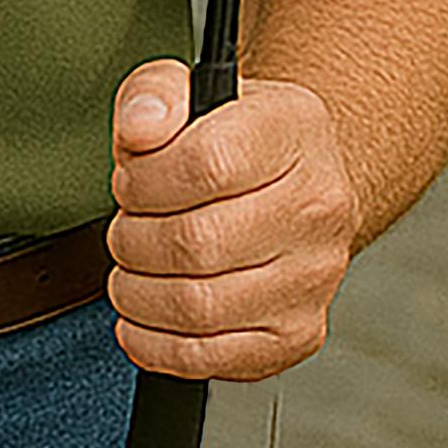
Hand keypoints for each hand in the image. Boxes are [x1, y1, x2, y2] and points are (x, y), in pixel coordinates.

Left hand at [106, 59, 357, 381]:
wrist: (294, 184)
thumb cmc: (230, 138)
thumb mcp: (190, 90)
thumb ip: (153, 94)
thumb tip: (139, 130)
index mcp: (294, 131)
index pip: (205, 163)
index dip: (143, 179)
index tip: (129, 181)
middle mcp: (319, 207)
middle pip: (193, 243)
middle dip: (131, 238)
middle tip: (128, 226)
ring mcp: (315, 278)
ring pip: (196, 305)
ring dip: (135, 291)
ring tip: (134, 266)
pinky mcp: (297, 334)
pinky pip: (208, 357)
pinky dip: (153, 343)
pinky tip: (141, 316)